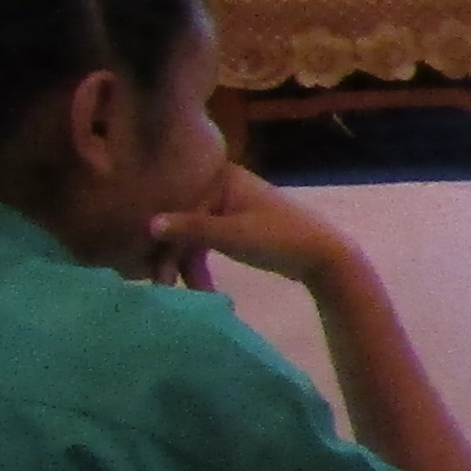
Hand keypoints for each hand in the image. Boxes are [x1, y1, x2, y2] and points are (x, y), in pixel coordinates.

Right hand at [148, 164, 368, 293]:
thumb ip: (191, 228)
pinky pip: (206, 244)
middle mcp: (220, 186)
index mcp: (221, 178)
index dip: (163, 239)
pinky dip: (201, 266)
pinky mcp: (232, 227)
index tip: (150, 268)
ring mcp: (226, 207)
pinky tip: (199, 289)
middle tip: (161, 286)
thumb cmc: (278, 237)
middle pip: (183, 223)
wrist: (321, 255)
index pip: (179, 207)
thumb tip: (149, 223)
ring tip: (179, 292)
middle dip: (172, 256)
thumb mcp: (232, 234)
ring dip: (185, 265)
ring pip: (193, 237)